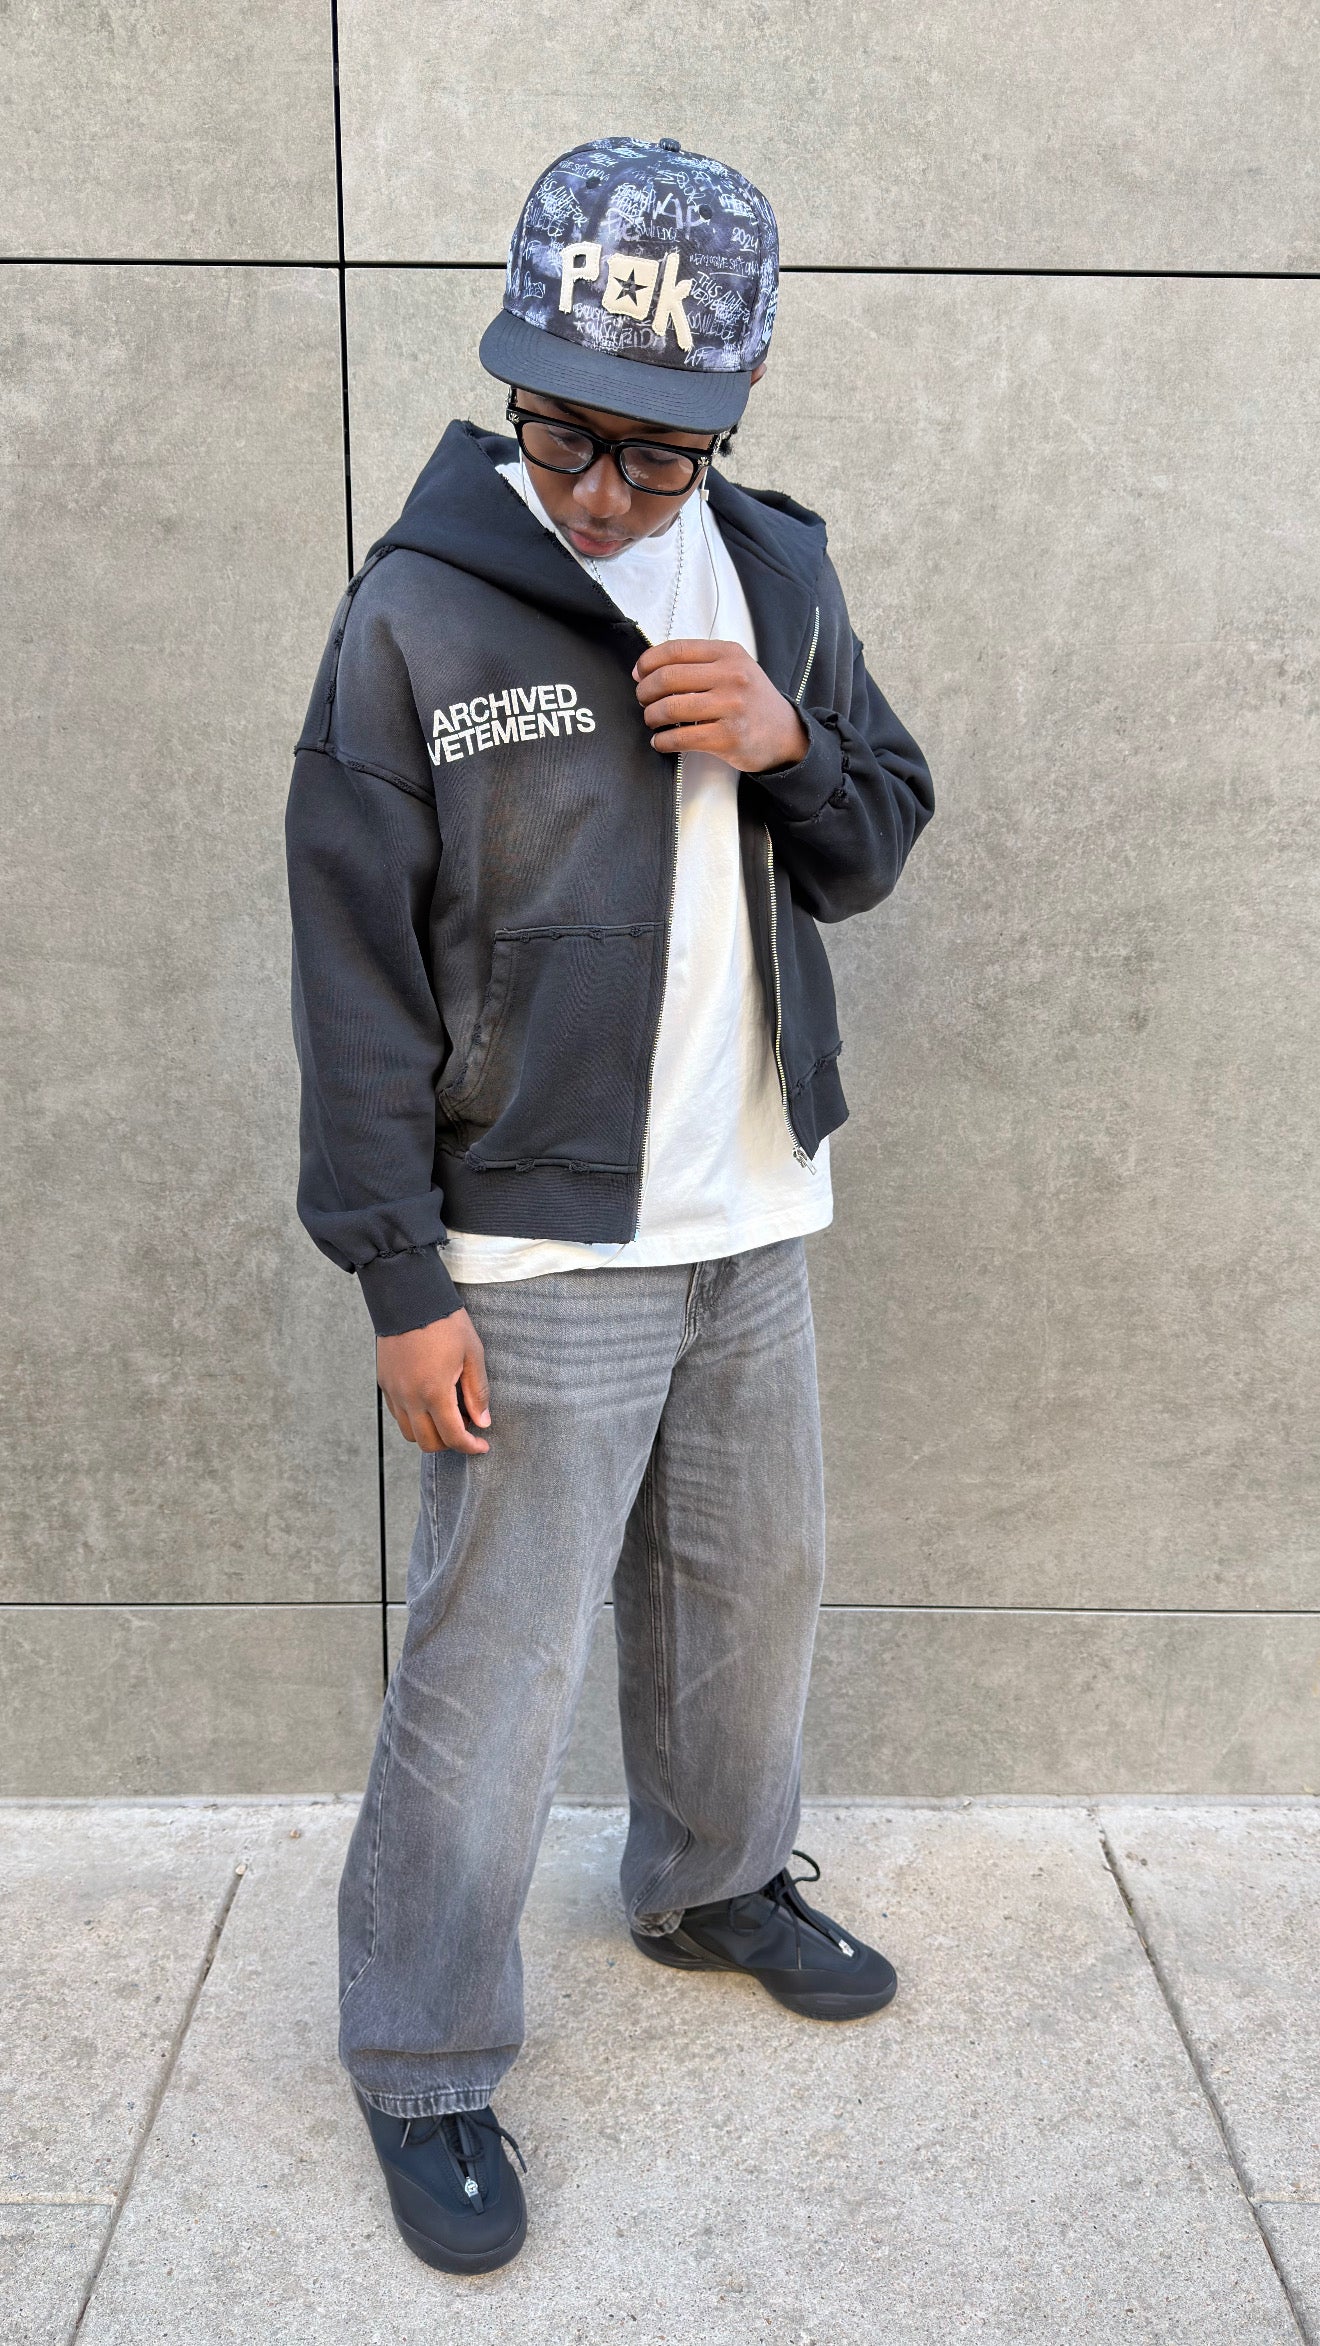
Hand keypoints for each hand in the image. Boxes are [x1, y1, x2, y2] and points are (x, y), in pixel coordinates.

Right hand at [376, 1310, 490, 1454]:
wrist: (408, 1296)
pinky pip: (398, 1414)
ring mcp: (394, 1391)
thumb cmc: (444, 1322)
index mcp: (434, 1391)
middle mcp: (409, 1397)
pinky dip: (415, 1418)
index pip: (452, 1436)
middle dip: (450, 1444)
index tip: (482, 1446)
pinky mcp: (384, 1383)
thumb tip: (482, 1421)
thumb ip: (477, 1392)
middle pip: (428, 1443)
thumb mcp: (472, 1354)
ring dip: (430, 1433)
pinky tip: (430, 1403)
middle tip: (466, 1430)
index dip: (470, 1447)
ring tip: (447, 1416)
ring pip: (410, 1432)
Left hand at [633, 639, 808, 772]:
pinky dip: (662, 741)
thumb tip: (645, 671)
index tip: (638, 674)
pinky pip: (681, 738)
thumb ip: (698, 664)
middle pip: (668, 678)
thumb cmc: (751, 701)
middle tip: (643, 701)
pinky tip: (660, 741)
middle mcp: (732, 677)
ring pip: (671, 708)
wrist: (785, 734)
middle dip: (646, 691)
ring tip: (652, 720)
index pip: (676, 650)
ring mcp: (732, 707)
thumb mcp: (734, 668)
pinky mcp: (728, 738)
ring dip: (651, 716)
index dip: (648, 661)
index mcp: (729, 654)